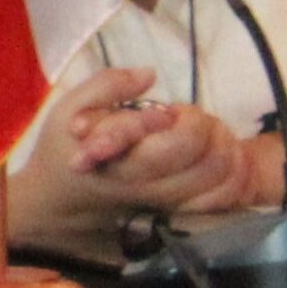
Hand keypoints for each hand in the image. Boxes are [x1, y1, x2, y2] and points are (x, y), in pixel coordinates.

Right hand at [9, 68, 253, 256]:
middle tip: (187, 119)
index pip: (184, 142)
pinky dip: (230, 175)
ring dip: (224, 149)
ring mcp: (167, 205)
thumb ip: (106, 86)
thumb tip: (149, 74)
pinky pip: (222, 199)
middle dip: (212, 130)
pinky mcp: (176, 212)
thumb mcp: (69, 107)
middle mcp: (154, 189)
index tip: (166, 112)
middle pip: (215, 162)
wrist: (56, 200)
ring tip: (200, 136)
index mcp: (127, 164)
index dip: (188, 118)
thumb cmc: (62, 149)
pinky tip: (210, 157)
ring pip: (224, 180)